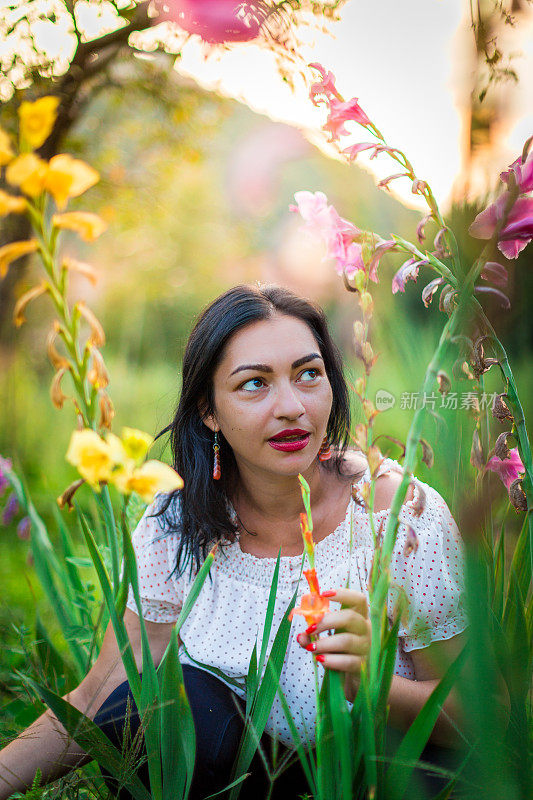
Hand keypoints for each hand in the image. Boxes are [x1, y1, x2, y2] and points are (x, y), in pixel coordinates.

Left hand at [296, 588, 370, 702]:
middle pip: (350, 617)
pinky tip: (321, 660)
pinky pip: (347, 661)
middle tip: (309, 629)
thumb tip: (300, 636)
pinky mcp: (364, 665)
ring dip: (324, 643)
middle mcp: (366, 629)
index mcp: (359, 617)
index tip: (324, 594)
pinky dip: (331, 660)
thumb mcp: (327, 640)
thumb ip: (313, 636)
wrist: (355, 677)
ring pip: (346, 640)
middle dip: (326, 622)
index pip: (358, 599)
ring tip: (311, 648)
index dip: (343, 594)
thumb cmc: (341, 652)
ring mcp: (367, 647)